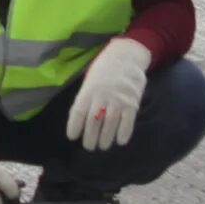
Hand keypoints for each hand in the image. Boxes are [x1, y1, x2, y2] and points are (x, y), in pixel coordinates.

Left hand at [66, 37, 152, 152]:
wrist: (127, 56)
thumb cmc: (104, 69)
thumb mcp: (90, 79)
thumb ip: (86, 97)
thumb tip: (80, 119)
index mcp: (88, 90)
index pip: (78, 111)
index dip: (74, 126)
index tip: (72, 137)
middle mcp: (102, 96)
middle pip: (93, 122)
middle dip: (90, 138)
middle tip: (89, 147)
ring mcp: (118, 99)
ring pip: (109, 124)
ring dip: (105, 139)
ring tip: (103, 146)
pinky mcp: (132, 102)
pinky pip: (128, 122)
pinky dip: (124, 133)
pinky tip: (120, 141)